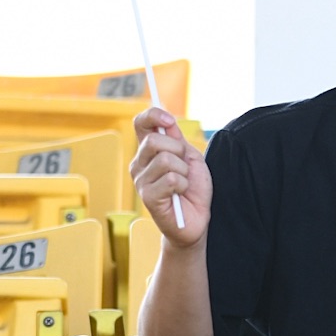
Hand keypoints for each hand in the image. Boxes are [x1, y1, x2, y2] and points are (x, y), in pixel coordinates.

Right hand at [129, 107, 210, 247]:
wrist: (196, 219)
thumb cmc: (193, 188)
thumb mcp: (190, 158)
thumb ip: (177, 140)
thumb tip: (167, 122)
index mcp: (149, 151)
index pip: (141, 124)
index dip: (153, 116)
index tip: (169, 121)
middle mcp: (139, 163)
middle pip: (154, 141)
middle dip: (178, 151)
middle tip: (184, 167)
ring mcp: (141, 180)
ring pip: (165, 160)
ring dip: (183, 171)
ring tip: (183, 183)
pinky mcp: (147, 197)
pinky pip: (171, 179)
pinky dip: (183, 185)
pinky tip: (180, 194)